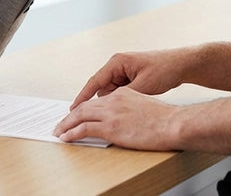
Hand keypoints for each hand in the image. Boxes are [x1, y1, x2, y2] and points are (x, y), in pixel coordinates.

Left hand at [54, 87, 180, 149]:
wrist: (172, 123)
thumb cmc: (166, 119)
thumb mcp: (145, 106)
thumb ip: (131, 109)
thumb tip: (124, 120)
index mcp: (123, 93)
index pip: (97, 101)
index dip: (84, 109)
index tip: (76, 116)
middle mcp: (114, 100)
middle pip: (85, 107)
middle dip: (70, 117)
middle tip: (60, 125)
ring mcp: (111, 113)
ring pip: (80, 116)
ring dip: (66, 125)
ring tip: (58, 132)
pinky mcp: (111, 127)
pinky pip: (84, 129)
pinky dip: (71, 133)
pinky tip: (66, 138)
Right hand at [69, 49, 188, 108]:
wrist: (182, 65)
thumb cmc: (164, 70)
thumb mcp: (143, 86)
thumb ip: (123, 96)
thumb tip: (108, 106)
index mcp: (117, 62)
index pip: (94, 82)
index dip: (83, 97)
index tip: (73, 109)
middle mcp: (117, 65)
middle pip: (102, 88)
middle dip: (105, 101)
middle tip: (108, 113)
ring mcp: (124, 71)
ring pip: (111, 91)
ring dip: (117, 100)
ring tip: (132, 103)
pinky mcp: (131, 77)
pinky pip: (120, 91)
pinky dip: (124, 98)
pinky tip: (135, 102)